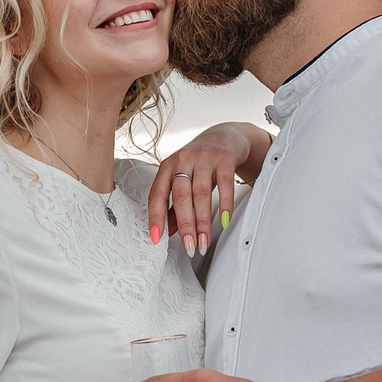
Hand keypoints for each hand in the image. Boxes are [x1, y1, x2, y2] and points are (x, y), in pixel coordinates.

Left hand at [148, 124, 269, 255]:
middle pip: (181, 196)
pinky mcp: (224, 158)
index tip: (156, 238)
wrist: (226, 135)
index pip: (157, 194)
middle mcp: (183, 159)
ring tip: (204, 241)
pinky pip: (225, 185)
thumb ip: (175, 204)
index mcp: (168, 166)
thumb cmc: (201, 160)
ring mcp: (204, 158)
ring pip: (202, 194)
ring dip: (203, 221)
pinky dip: (224, 205)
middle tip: (189, 246)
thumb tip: (168, 231)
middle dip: (185, 225)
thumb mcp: (184, 178)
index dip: (155, 217)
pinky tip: (223, 221)